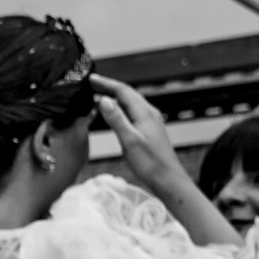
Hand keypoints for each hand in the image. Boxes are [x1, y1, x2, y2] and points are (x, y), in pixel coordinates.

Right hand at [93, 75, 182, 199]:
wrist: (167, 179)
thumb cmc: (150, 163)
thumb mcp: (129, 140)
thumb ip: (116, 119)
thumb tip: (104, 100)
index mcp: (144, 113)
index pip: (123, 91)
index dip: (106, 83)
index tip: (91, 79)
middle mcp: (149, 113)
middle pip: (127, 94)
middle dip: (109, 87)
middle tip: (92, 85)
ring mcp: (150, 121)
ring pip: (130, 103)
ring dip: (115, 98)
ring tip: (99, 97)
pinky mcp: (149, 130)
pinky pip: (133, 113)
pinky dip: (121, 109)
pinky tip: (114, 115)